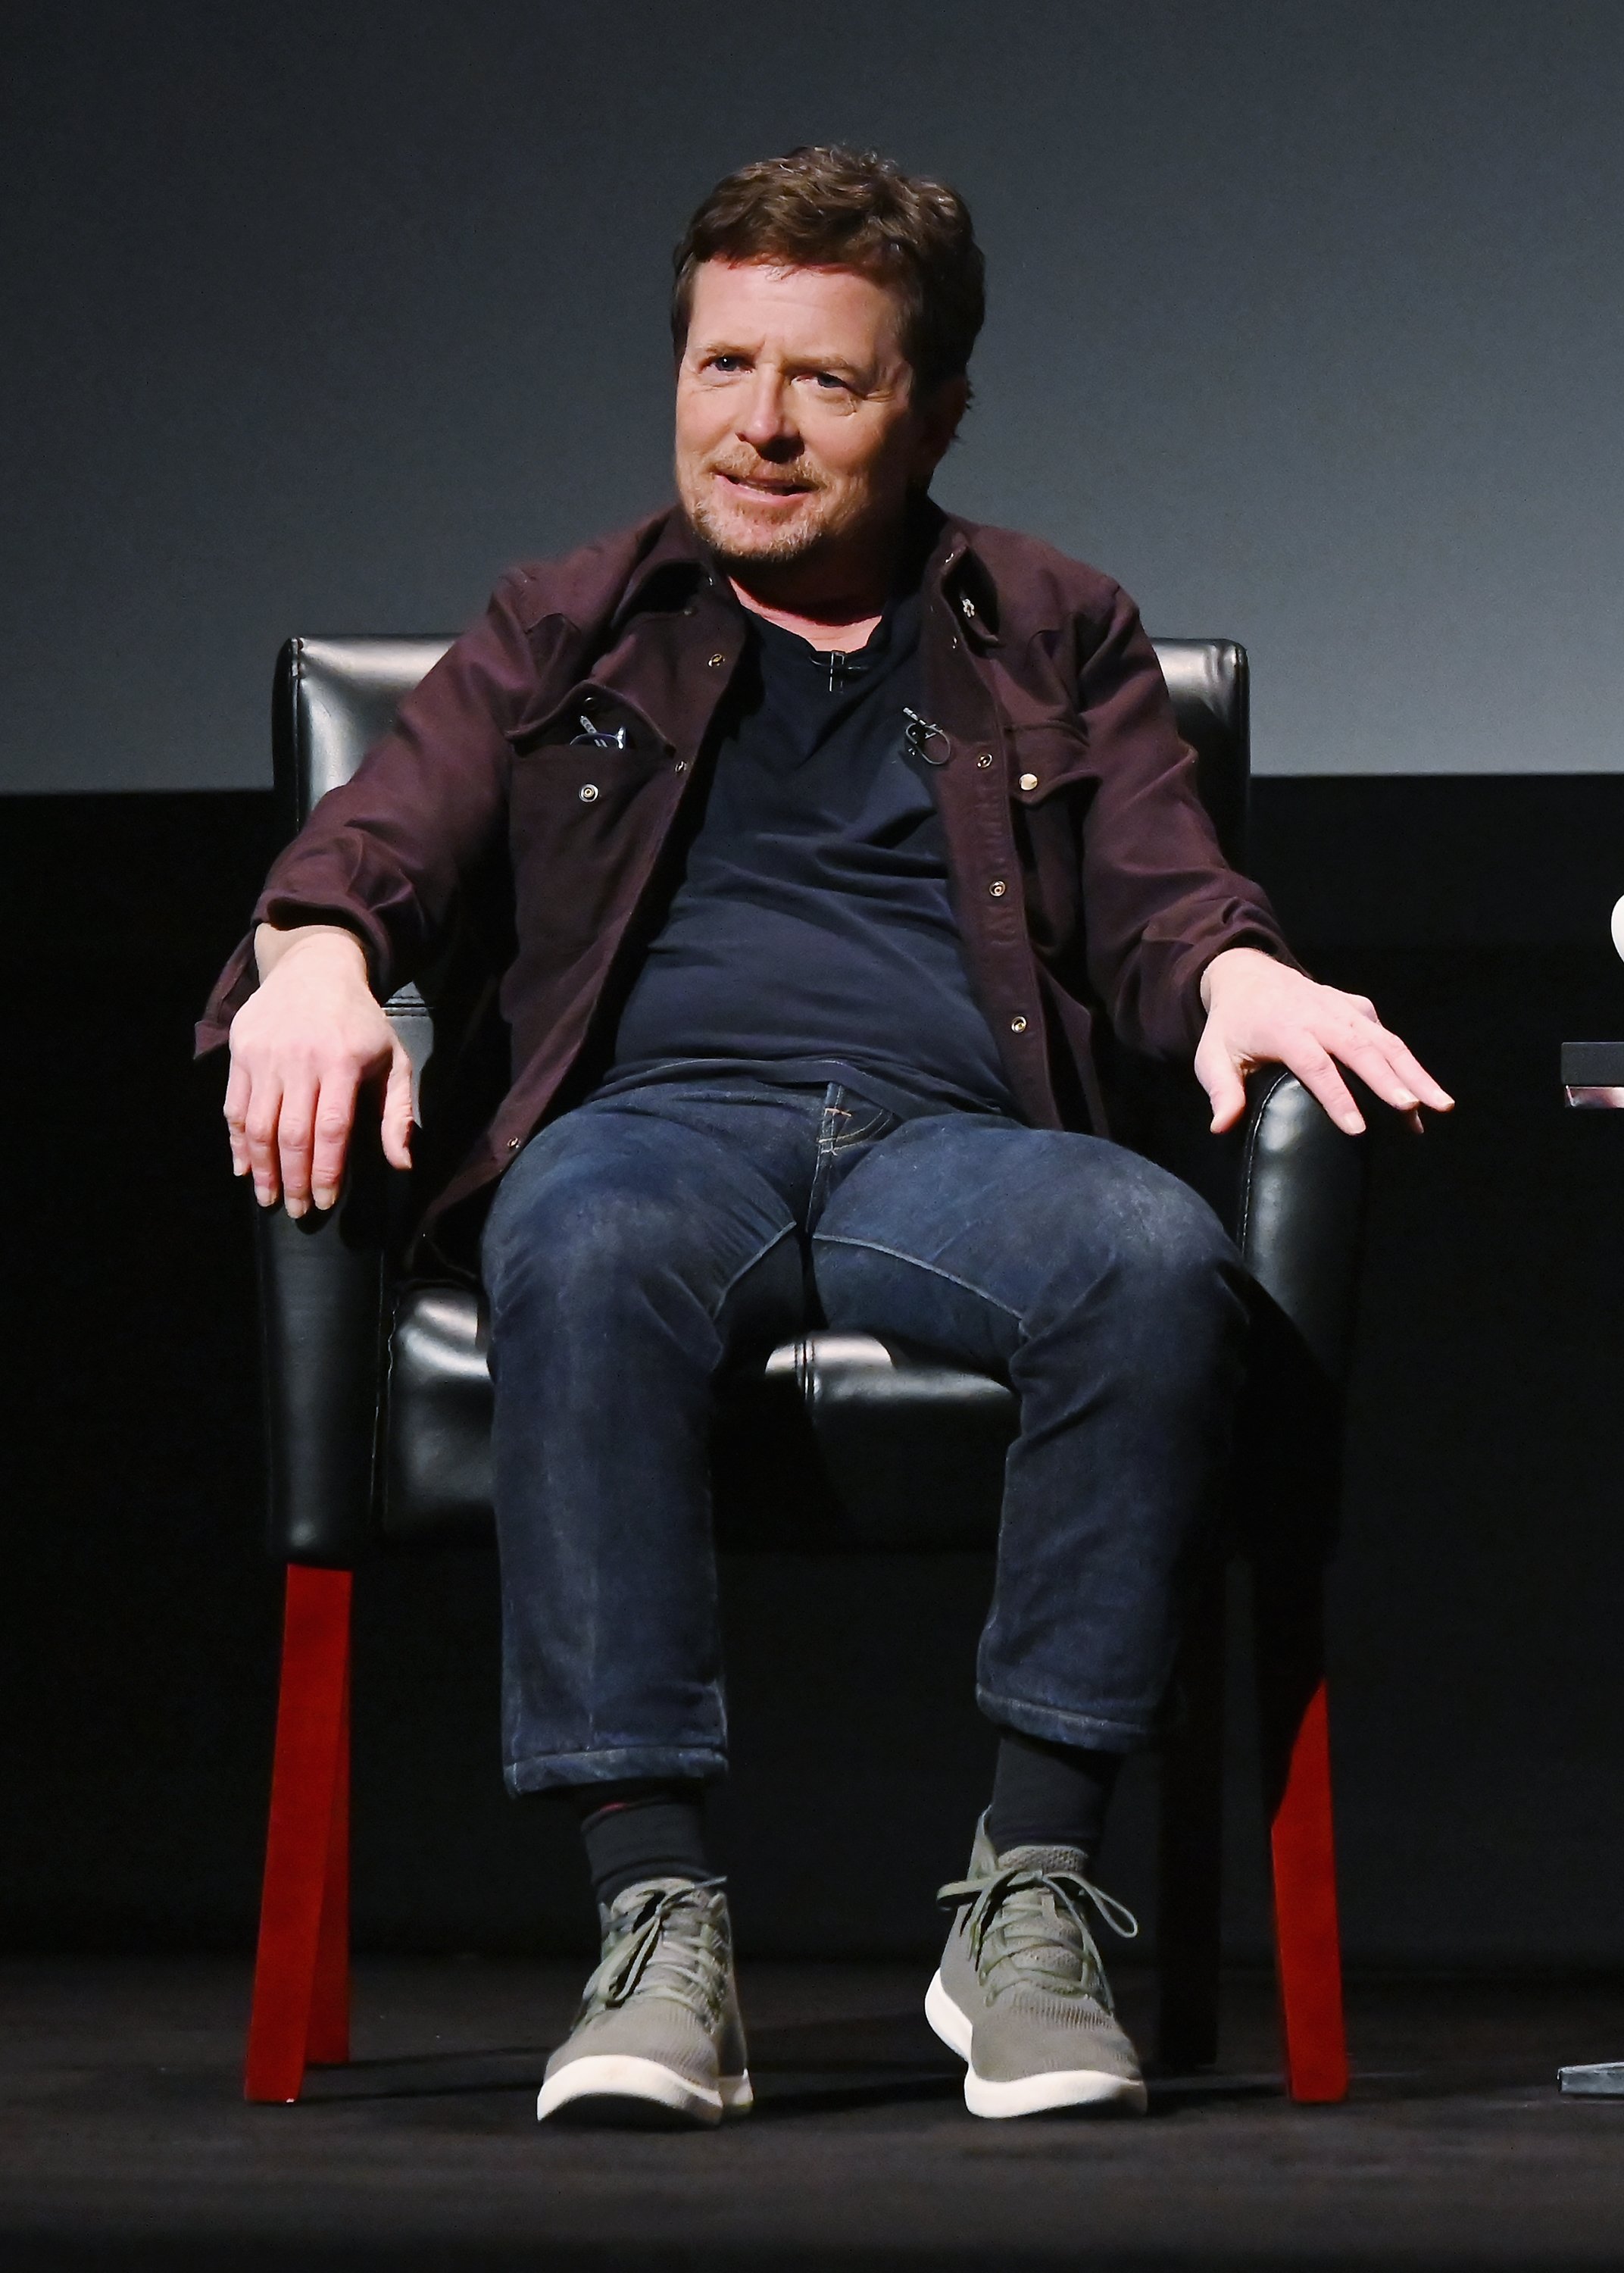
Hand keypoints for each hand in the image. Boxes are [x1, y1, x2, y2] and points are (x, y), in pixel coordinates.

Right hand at [224, 925, 412, 1215]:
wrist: (314, 969)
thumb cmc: (360, 1022)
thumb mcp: (393, 1059)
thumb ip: (397, 1113)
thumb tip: (403, 1164)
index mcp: (343, 1062)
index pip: (331, 1129)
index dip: (327, 1171)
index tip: (326, 1200)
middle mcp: (300, 1060)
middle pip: (292, 1134)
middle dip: (294, 1179)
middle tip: (297, 1210)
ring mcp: (265, 1055)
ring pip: (258, 1125)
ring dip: (261, 1168)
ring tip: (268, 1197)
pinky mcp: (240, 1052)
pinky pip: (235, 1106)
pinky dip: (237, 1141)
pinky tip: (243, 1167)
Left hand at [1194, 947, 1452, 1136]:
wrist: (1247, 975)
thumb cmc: (1231, 1025)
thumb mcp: (1213, 1056)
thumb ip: (1221, 1090)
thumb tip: (1220, 1126)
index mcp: (1284, 1027)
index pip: (1315, 1064)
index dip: (1336, 1097)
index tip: (1356, 1129)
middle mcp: (1320, 1014)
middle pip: (1361, 1049)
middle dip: (1391, 1080)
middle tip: (1414, 1110)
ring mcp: (1343, 1009)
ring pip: (1385, 1041)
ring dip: (1415, 1073)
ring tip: (1440, 1105)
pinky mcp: (1358, 1008)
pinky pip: (1385, 1036)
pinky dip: (1407, 1064)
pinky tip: (1422, 1094)